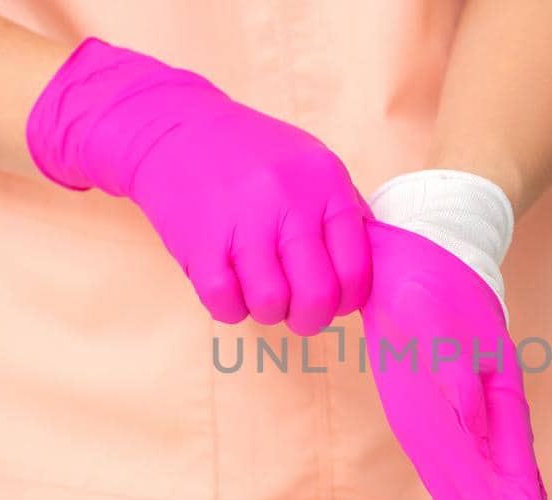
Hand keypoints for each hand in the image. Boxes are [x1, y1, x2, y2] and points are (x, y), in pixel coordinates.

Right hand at [27, 38, 370, 335]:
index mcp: (325, 187)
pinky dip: (231, 307)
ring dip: (269, 312)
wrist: (177, 130)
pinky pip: (226, 305)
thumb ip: (345, 215)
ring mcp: (242, 225)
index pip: (357, 270)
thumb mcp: (313, 167)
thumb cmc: (253, 155)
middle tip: (298, 307)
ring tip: (262, 290)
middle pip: (318, 297)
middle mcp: (288, 205)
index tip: (334, 296)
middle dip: (310, 317)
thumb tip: (374, 272)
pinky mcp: (200, 245)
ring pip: (271, 306)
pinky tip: (231, 285)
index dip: (348, 299)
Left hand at [361, 220, 551, 499]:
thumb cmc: (428, 276)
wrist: (424, 239)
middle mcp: (487, 431)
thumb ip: (455, 374)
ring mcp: (467, 434)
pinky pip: (464, 496)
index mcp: (493, 409)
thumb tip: (481, 426)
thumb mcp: (432, 318)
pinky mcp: (440, 429)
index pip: (518, 498)